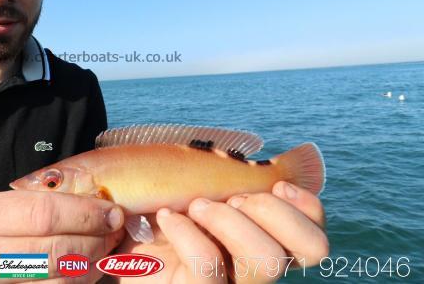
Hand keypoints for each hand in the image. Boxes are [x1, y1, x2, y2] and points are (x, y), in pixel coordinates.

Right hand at [0, 190, 125, 282]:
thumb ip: (38, 205)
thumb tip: (97, 202)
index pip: (44, 214)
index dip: (85, 213)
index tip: (112, 211)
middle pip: (56, 250)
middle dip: (96, 240)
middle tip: (115, 231)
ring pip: (60, 281)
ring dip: (94, 264)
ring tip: (107, 249)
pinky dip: (80, 283)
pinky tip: (89, 270)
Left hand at [114, 181, 327, 282]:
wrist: (108, 226)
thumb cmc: (148, 200)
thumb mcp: (187, 176)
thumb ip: (223, 170)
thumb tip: (261, 152)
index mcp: (258, 234)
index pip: (315, 234)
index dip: (309, 207)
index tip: (275, 182)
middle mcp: (251, 262)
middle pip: (312, 248)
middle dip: (276, 210)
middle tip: (232, 196)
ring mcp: (226, 282)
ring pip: (268, 260)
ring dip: (232, 219)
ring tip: (195, 205)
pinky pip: (209, 265)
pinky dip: (188, 232)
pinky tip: (166, 218)